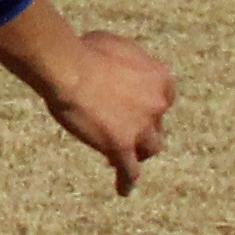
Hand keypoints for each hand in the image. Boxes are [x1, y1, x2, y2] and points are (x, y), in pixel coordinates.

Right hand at [32, 28, 175, 193]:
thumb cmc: (85, 51)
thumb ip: (122, 60)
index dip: (149, 105)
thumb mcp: (112, 45)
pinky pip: (128, 171)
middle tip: (127, 131)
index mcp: (159, 79)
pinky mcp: (122, 147)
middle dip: (144, 128)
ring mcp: (141, 129)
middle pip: (157, 124)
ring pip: (150, 148)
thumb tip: (112, 63)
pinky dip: (127, 181)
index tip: (137, 108)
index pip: (164, 98)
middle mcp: (157, 105)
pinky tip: (123, 190)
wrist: (70, 70)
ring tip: (126, 157)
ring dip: (140, 152)